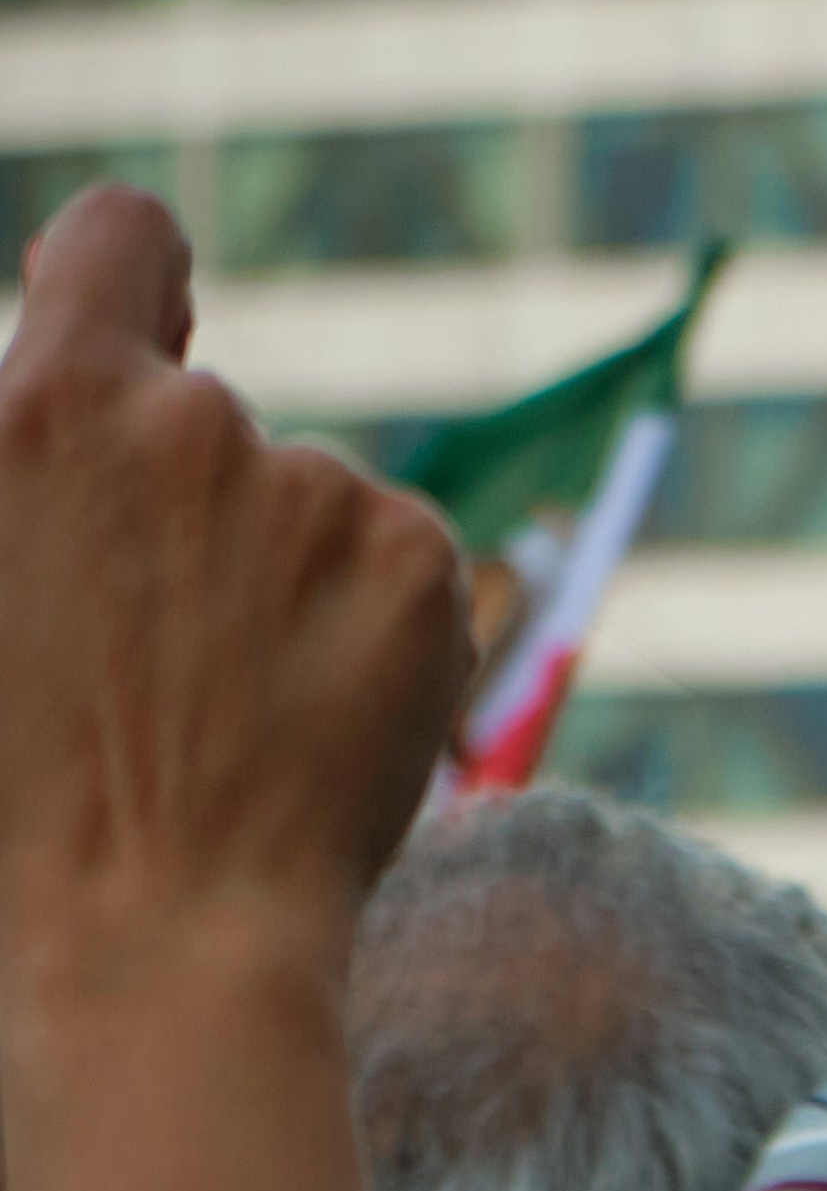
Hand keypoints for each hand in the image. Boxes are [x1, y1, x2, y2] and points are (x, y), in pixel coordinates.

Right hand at [0, 187, 470, 1190]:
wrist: (140, 948)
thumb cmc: (5, 799)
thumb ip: (20, 466)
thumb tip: (57, 406)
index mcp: (40, 413)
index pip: (123, 241)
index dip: (126, 276)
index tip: (131, 320)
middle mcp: (189, 423)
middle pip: (199, 417)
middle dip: (175, 505)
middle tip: (136, 650)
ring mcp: (317, 490)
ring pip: (298, 502)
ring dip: (264, 574)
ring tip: (204, 713)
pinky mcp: (420, 562)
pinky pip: (388, 560)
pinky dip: (356, 624)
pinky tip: (291, 724)